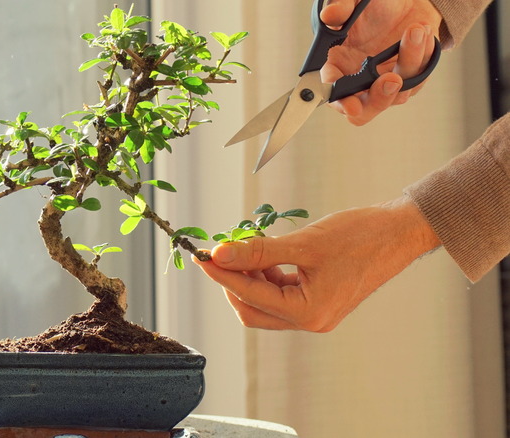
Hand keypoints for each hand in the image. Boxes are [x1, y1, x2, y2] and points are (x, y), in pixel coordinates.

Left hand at [192, 197, 439, 331]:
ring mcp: (314, 312)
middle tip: (218, 253)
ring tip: (243, 247)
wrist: (400, 232)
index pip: (250, 296)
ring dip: (248, 276)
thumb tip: (220, 254)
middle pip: (252, 309)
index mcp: (309, 313)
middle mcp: (310, 320)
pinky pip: (280, 294)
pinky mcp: (317, 300)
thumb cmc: (361, 236)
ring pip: (264, 302)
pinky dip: (266, 275)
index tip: (202, 256)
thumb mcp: (304, 243)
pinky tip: (262, 253)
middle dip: (232, 281)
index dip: (222, 274)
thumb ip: (258, 250)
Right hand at [320, 0, 442, 125]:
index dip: (339, 99)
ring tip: (415, 31)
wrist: (406, 5)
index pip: (332, 91)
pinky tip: (422, 36)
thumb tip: (330, 16)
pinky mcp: (408, 82)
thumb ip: (341, 7)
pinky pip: (418, 80)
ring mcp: (383, 85)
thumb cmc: (375, 8)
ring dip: (408, 62)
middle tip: (390, 80)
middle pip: (361, 112)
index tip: (350, 102)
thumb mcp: (356, 2)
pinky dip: (422, 57)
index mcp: (337, 67)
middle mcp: (358, 82)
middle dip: (377, 100)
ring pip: (395, 94)